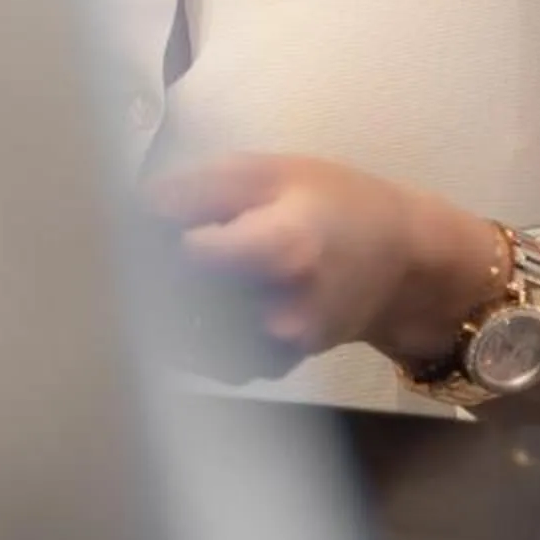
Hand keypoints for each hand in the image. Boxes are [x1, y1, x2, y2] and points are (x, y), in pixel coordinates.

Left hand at [146, 151, 500, 368]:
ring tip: (178, 268)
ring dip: (168, 303)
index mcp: (284, 250)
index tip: (149, 218)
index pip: (189, 254)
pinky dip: (193, 327)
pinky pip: (209, 354)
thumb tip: (138, 206)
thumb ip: (200, 189)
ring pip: (188, 334)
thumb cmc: (335, 202)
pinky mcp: (273, 367)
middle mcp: (280, 312)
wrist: (401, 264)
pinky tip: (203, 296)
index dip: (158, 233)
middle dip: (154, 271)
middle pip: (182, 300)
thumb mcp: (270, 172)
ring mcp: (278, 349)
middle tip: (149, 243)